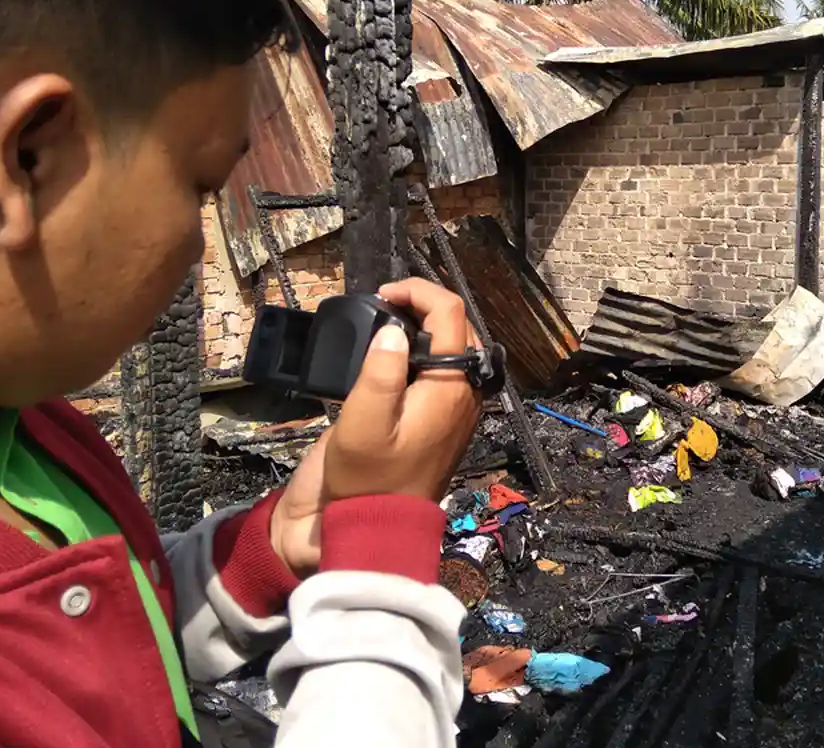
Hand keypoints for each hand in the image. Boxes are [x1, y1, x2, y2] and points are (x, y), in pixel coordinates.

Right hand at [269, 278, 482, 576]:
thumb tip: (394, 330)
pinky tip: (388, 361)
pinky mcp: (438, 422)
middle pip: (456, 328)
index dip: (418, 292)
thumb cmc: (366, 482)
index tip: (381, 295)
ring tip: (381, 327)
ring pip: (451, 349)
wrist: (371, 531)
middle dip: (422, 306)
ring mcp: (453, 409)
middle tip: (379, 307)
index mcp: (451, 388)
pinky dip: (420, 354)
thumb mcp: (363, 424)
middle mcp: (461, 394)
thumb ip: (379, 372)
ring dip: (422, 328)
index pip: (451, 315)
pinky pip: (441, 373)